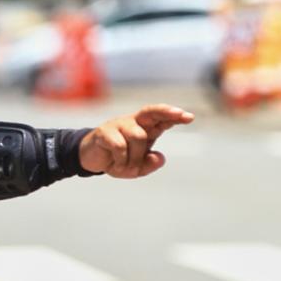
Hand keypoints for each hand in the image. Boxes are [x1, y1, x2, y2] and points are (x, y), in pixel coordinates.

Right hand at [79, 104, 193, 178]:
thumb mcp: (136, 168)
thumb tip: (159, 158)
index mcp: (144, 128)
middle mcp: (134, 122)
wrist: (91, 159)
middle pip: (151, 111)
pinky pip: (120, 145)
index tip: (190, 117)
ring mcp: (119, 124)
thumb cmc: (117, 159)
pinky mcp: (104, 131)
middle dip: (168, 112)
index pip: (161, 118)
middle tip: (181, 115)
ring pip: (138, 136)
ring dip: (135, 157)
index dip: (174, 116)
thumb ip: (149, 165)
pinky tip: (115, 164)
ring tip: (126, 166)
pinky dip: (120, 160)